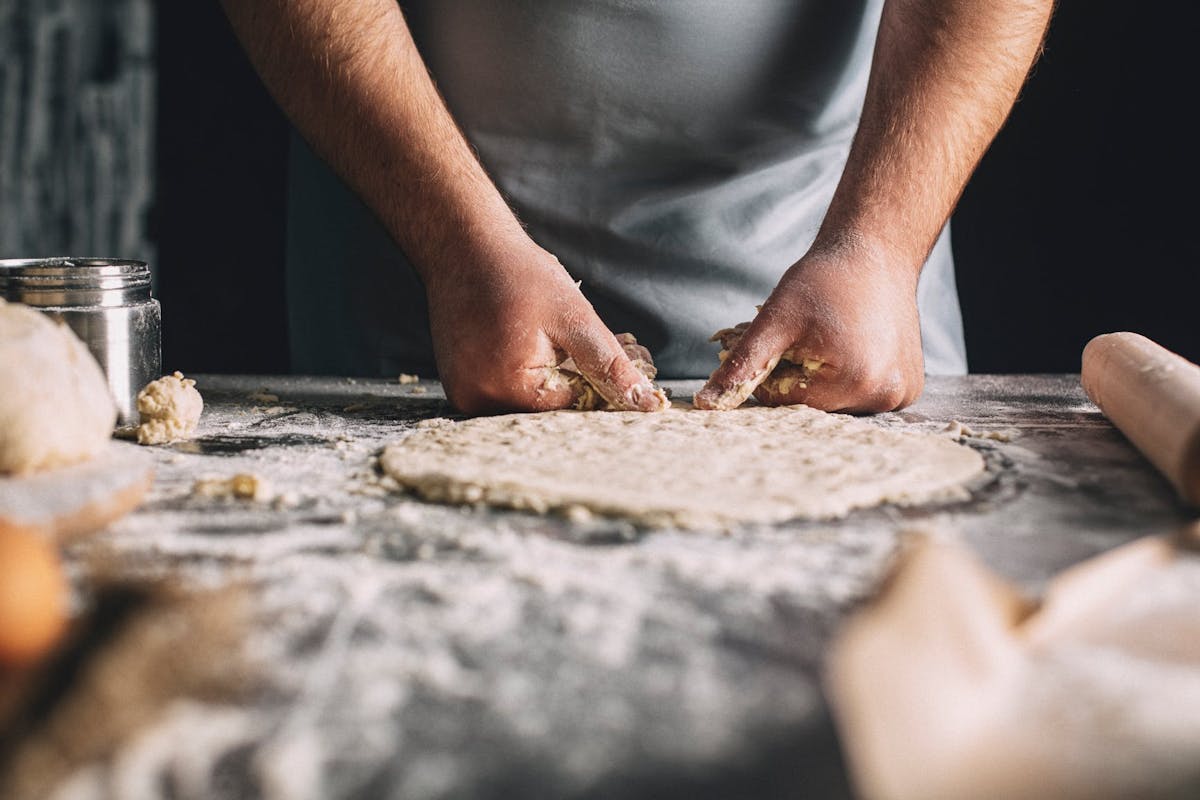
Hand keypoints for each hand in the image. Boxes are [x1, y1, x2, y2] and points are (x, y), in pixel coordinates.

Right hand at [425, 238, 668, 414]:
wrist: (463, 246)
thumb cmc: (518, 273)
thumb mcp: (574, 317)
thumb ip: (609, 365)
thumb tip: (644, 403)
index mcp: (507, 387)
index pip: (570, 410)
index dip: (599, 386)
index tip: (619, 357)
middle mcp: (478, 400)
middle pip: (546, 412)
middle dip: (579, 383)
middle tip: (601, 345)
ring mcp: (464, 394)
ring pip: (528, 404)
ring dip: (552, 380)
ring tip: (557, 339)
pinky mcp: (460, 384)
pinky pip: (505, 392)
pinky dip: (526, 375)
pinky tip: (534, 344)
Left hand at [694, 241, 924, 412]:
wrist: (877, 251)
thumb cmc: (825, 279)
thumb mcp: (775, 320)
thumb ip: (742, 364)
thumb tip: (706, 404)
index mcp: (854, 382)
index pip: (785, 402)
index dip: (773, 369)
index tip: (785, 337)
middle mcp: (886, 395)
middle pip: (813, 406)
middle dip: (798, 375)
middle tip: (809, 335)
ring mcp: (901, 394)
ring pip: (836, 402)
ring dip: (823, 378)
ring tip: (833, 337)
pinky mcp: (909, 388)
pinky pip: (862, 393)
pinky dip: (850, 376)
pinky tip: (855, 344)